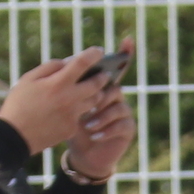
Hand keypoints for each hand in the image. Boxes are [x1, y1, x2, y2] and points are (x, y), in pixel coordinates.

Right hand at [0, 46, 111, 153]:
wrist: (14, 136)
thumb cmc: (18, 103)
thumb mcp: (28, 79)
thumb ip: (50, 67)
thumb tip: (68, 62)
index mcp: (57, 83)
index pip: (82, 63)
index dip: (93, 54)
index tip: (99, 51)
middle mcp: (69, 99)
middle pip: (96, 85)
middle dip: (102, 77)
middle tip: (104, 74)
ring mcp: (72, 115)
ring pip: (94, 102)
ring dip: (95, 94)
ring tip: (91, 90)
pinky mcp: (72, 129)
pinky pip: (80, 116)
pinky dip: (78, 110)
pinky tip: (71, 109)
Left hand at [67, 37, 137, 179]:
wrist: (80, 154)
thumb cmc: (71, 127)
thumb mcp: (65, 106)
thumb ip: (69, 87)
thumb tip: (69, 67)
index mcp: (102, 87)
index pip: (114, 68)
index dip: (124, 54)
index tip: (128, 39)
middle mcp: (115, 97)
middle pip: (114, 86)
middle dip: (101, 95)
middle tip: (88, 104)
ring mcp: (123, 112)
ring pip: (118, 105)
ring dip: (101, 115)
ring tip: (86, 125)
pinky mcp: (127, 129)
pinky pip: (122, 124)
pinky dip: (106, 129)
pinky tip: (94, 135)